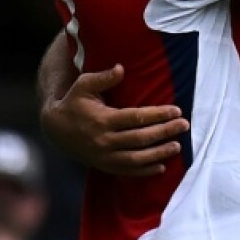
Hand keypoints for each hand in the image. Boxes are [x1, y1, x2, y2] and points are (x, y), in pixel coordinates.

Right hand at [40, 64, 189, 176]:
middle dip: (164, 132)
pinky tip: (161, 167)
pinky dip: (144, 171)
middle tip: (184, 125)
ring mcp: (103, 156)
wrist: (54, 129)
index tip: (176, 110)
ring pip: (136, 158)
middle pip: (140, 138)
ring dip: (158, 153)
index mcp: (102, 120)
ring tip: (177, 146)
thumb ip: (103, 77)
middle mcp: (104, 140)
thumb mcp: (83, 85)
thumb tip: (121, 68)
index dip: (158, 114)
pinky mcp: (103, 166)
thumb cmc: (73, 102)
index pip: (136, 118)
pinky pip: (126, 171)